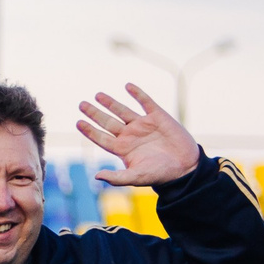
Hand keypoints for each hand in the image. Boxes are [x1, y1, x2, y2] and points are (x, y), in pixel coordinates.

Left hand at [80, 83, 199, 187]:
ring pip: (122, 111)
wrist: (185, 166)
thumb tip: (96, 176)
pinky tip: (128, 86)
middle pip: (107, 122)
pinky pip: (145, 102)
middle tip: (81, 104)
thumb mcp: (136, 177)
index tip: (78, 122)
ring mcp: (143, 125)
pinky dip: (137, 94)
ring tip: (97, 95)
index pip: (101, 137)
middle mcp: (129, 135)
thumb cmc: (160, 174)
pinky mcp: (158, 116)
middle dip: (94, 113)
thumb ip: (116, 178)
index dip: (89, 130)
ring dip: (110, 103)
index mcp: (122, 148)